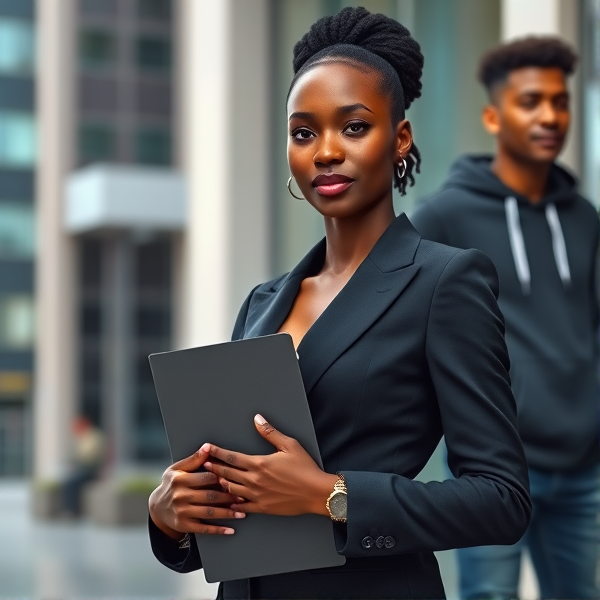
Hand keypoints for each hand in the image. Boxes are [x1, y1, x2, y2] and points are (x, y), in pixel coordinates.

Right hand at [148, 446, 245, 538]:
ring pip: (210, 512)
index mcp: (180, 479)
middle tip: (245, 496)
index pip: (206, 478)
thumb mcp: (177, 469)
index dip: (222, 477)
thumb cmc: (172, 484)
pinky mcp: (184, 525)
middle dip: (229, 497)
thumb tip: (208, 447)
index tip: (236, 478)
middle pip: (210, 496)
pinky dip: (218, 530)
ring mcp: (182, 512)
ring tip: (243, 512)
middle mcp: (180, 496)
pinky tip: (231, 529)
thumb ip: (194, 459)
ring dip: (228, 513)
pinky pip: (204, 528)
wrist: (157, 507)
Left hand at [203, 414, 336, 516]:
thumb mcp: (289, 445)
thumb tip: (257, 419)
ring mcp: (257, 495)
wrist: (316, 492)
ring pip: (231, 489)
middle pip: (227, 473)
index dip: (217, 452)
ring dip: (221, 483)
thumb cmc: (305, 468)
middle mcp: (254, 480)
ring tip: (213, 479)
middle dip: (214, 467)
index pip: (231, 457)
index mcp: (259, 463)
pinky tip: (228, 500)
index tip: (207, 448)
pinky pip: (242, 506)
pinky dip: (233, 502)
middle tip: (204, 463)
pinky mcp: (262, 507)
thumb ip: (270, 432)